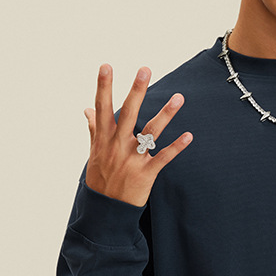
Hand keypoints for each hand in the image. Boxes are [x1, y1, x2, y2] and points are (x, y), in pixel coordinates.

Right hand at [84, 64, 191, 205]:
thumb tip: (87, 110)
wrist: (106, 210)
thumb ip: (94, 129)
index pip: (102, 107)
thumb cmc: (100, 178)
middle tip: (145, 70)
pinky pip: (163, 157)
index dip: (103, 87)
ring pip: (150, 132)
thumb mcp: (94, 153)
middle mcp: (117, 145)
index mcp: (104, 138)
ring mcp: (132, 159)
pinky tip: (189, 136)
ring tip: (178, 97)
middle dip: (136, 91)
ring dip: (166, 115)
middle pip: (128, 113)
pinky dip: (176, 147)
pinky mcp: (146, 173)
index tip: (106, 66)